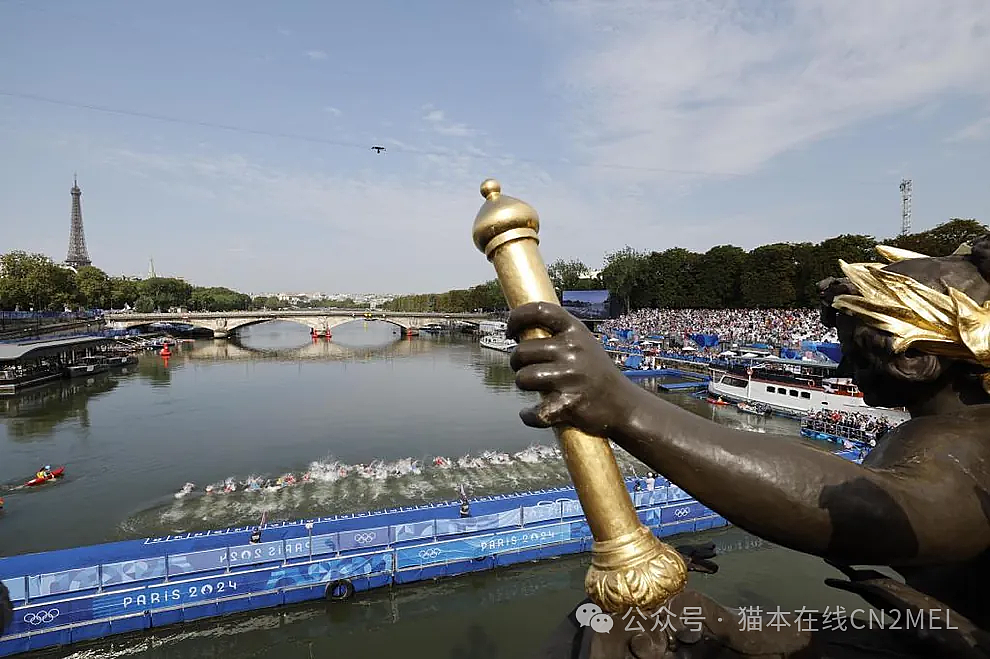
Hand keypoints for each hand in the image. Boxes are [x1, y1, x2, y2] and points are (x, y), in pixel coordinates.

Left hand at [507, 302, 645, 437]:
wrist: (625, 405)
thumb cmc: (596, 373)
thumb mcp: (584, 344)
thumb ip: (557, 335)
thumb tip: (520, 330)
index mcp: (576, 331)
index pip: (539, 310)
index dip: (517, 317)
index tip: (511, 331)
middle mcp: (573, 350)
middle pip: (521, 352)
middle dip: (516, 363)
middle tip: (525, 368)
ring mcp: (571, 377)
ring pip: (523, 379)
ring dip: (524, 385)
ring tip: (535, 387)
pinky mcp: (569, 404)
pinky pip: (534, 411)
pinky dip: (529, 416)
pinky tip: (531, 413)